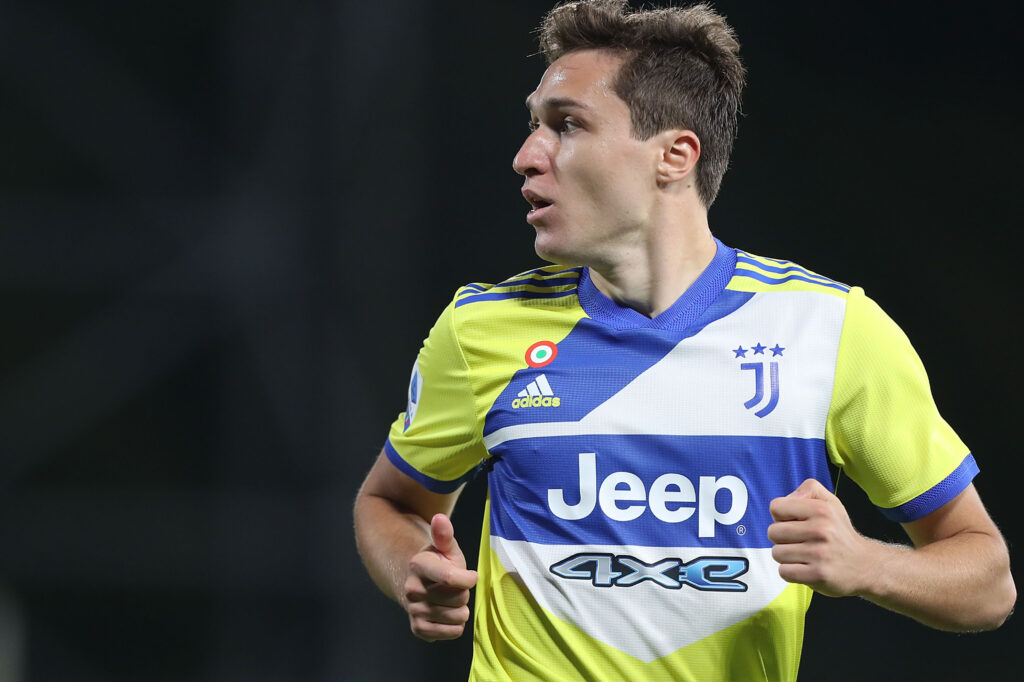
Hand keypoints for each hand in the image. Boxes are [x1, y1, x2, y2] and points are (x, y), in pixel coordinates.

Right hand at [404, 513, 478, 640]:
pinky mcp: (419, 629)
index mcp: (418, 565)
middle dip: (463, 592)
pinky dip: (456, 625)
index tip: (471, 575)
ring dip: (461, 609)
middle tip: (454, 587)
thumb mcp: (444, 547)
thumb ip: (444, 534)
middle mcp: (412, 589)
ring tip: (450, 600)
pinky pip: (453, 632)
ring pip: (458, 617)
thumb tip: (440, 517)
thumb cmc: (438, 564)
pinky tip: (448, 614)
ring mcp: (414, 610)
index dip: (469, 578)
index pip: (451, 578)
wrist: (417, 585)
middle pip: (459, 599)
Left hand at [767, 478, 873, 596]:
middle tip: (800, 541)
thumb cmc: (839, 532)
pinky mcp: (818, 575)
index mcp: (821, 509)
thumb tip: (787, 498)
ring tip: (804, 555)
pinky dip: (790, 572)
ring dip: (786, 556)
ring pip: (777, 553)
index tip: (795, 523)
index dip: (781, 516)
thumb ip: (809, 489)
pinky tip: (805, 568)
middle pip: (772, 532)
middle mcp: (821, 529)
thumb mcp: (831, 502)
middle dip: (781, 538)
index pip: (776, 507)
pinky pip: (784, 572)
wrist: (865, 565)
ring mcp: (820, 554)